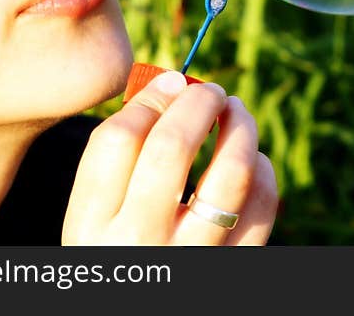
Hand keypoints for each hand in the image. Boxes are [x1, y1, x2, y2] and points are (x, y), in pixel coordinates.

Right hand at [62, 71, 277, 244]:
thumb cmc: (121, 258)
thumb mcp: (95, 222)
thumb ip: (117, 163)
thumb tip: (173, 85)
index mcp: (91, 228)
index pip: (116, 141)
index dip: (150, 98)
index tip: (171, 82)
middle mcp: (139, 247)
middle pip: (173, 148)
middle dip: (198, 102)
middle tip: (210, 89)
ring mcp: (193, 262)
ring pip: (231, 173)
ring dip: (240, 127)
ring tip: (235, 110)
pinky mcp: (235, 269)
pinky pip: (262, 205)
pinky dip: (262, 167)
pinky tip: (251, 157)